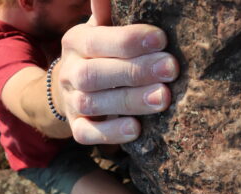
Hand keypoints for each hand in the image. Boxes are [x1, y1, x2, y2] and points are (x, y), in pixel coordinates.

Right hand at [52, 0, 178, 144]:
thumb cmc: (100, 53)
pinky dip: (110, 132)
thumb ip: (108, 13)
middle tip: (171, 69)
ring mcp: (72, 101)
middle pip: (95, 74)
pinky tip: (135, 129)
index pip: (98, 40)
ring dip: (129, 101)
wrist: (71, 87)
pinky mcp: (78, 126)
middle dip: (135, 71)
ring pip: (93, 104)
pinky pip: (87, 133)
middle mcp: (70, 72)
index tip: (161, 39)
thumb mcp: (101, 28)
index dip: (128, 40)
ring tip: (162, 98)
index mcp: (76, 42)